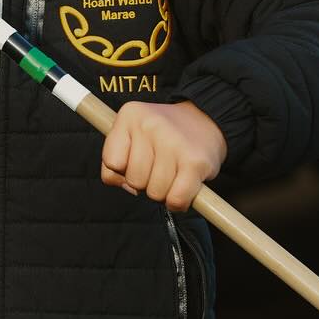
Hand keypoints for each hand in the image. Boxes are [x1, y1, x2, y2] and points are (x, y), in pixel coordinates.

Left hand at [100, 100, 226, 209]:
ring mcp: (173, 143)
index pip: (112, 162)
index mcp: (129, 116)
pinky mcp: (194, 162)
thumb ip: (114, 160)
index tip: (138, 162)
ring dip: (164, 192)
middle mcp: (149, 125)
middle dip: (146, 182)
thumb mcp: (131, 134)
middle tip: (159, 168)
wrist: (206, 119)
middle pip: (134, 180)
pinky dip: (178, 202)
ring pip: (154, 193)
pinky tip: (183, 187)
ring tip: (173, 173)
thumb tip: (127, 187)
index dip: (123, 170)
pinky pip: (176, 199)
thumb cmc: (163, 134)